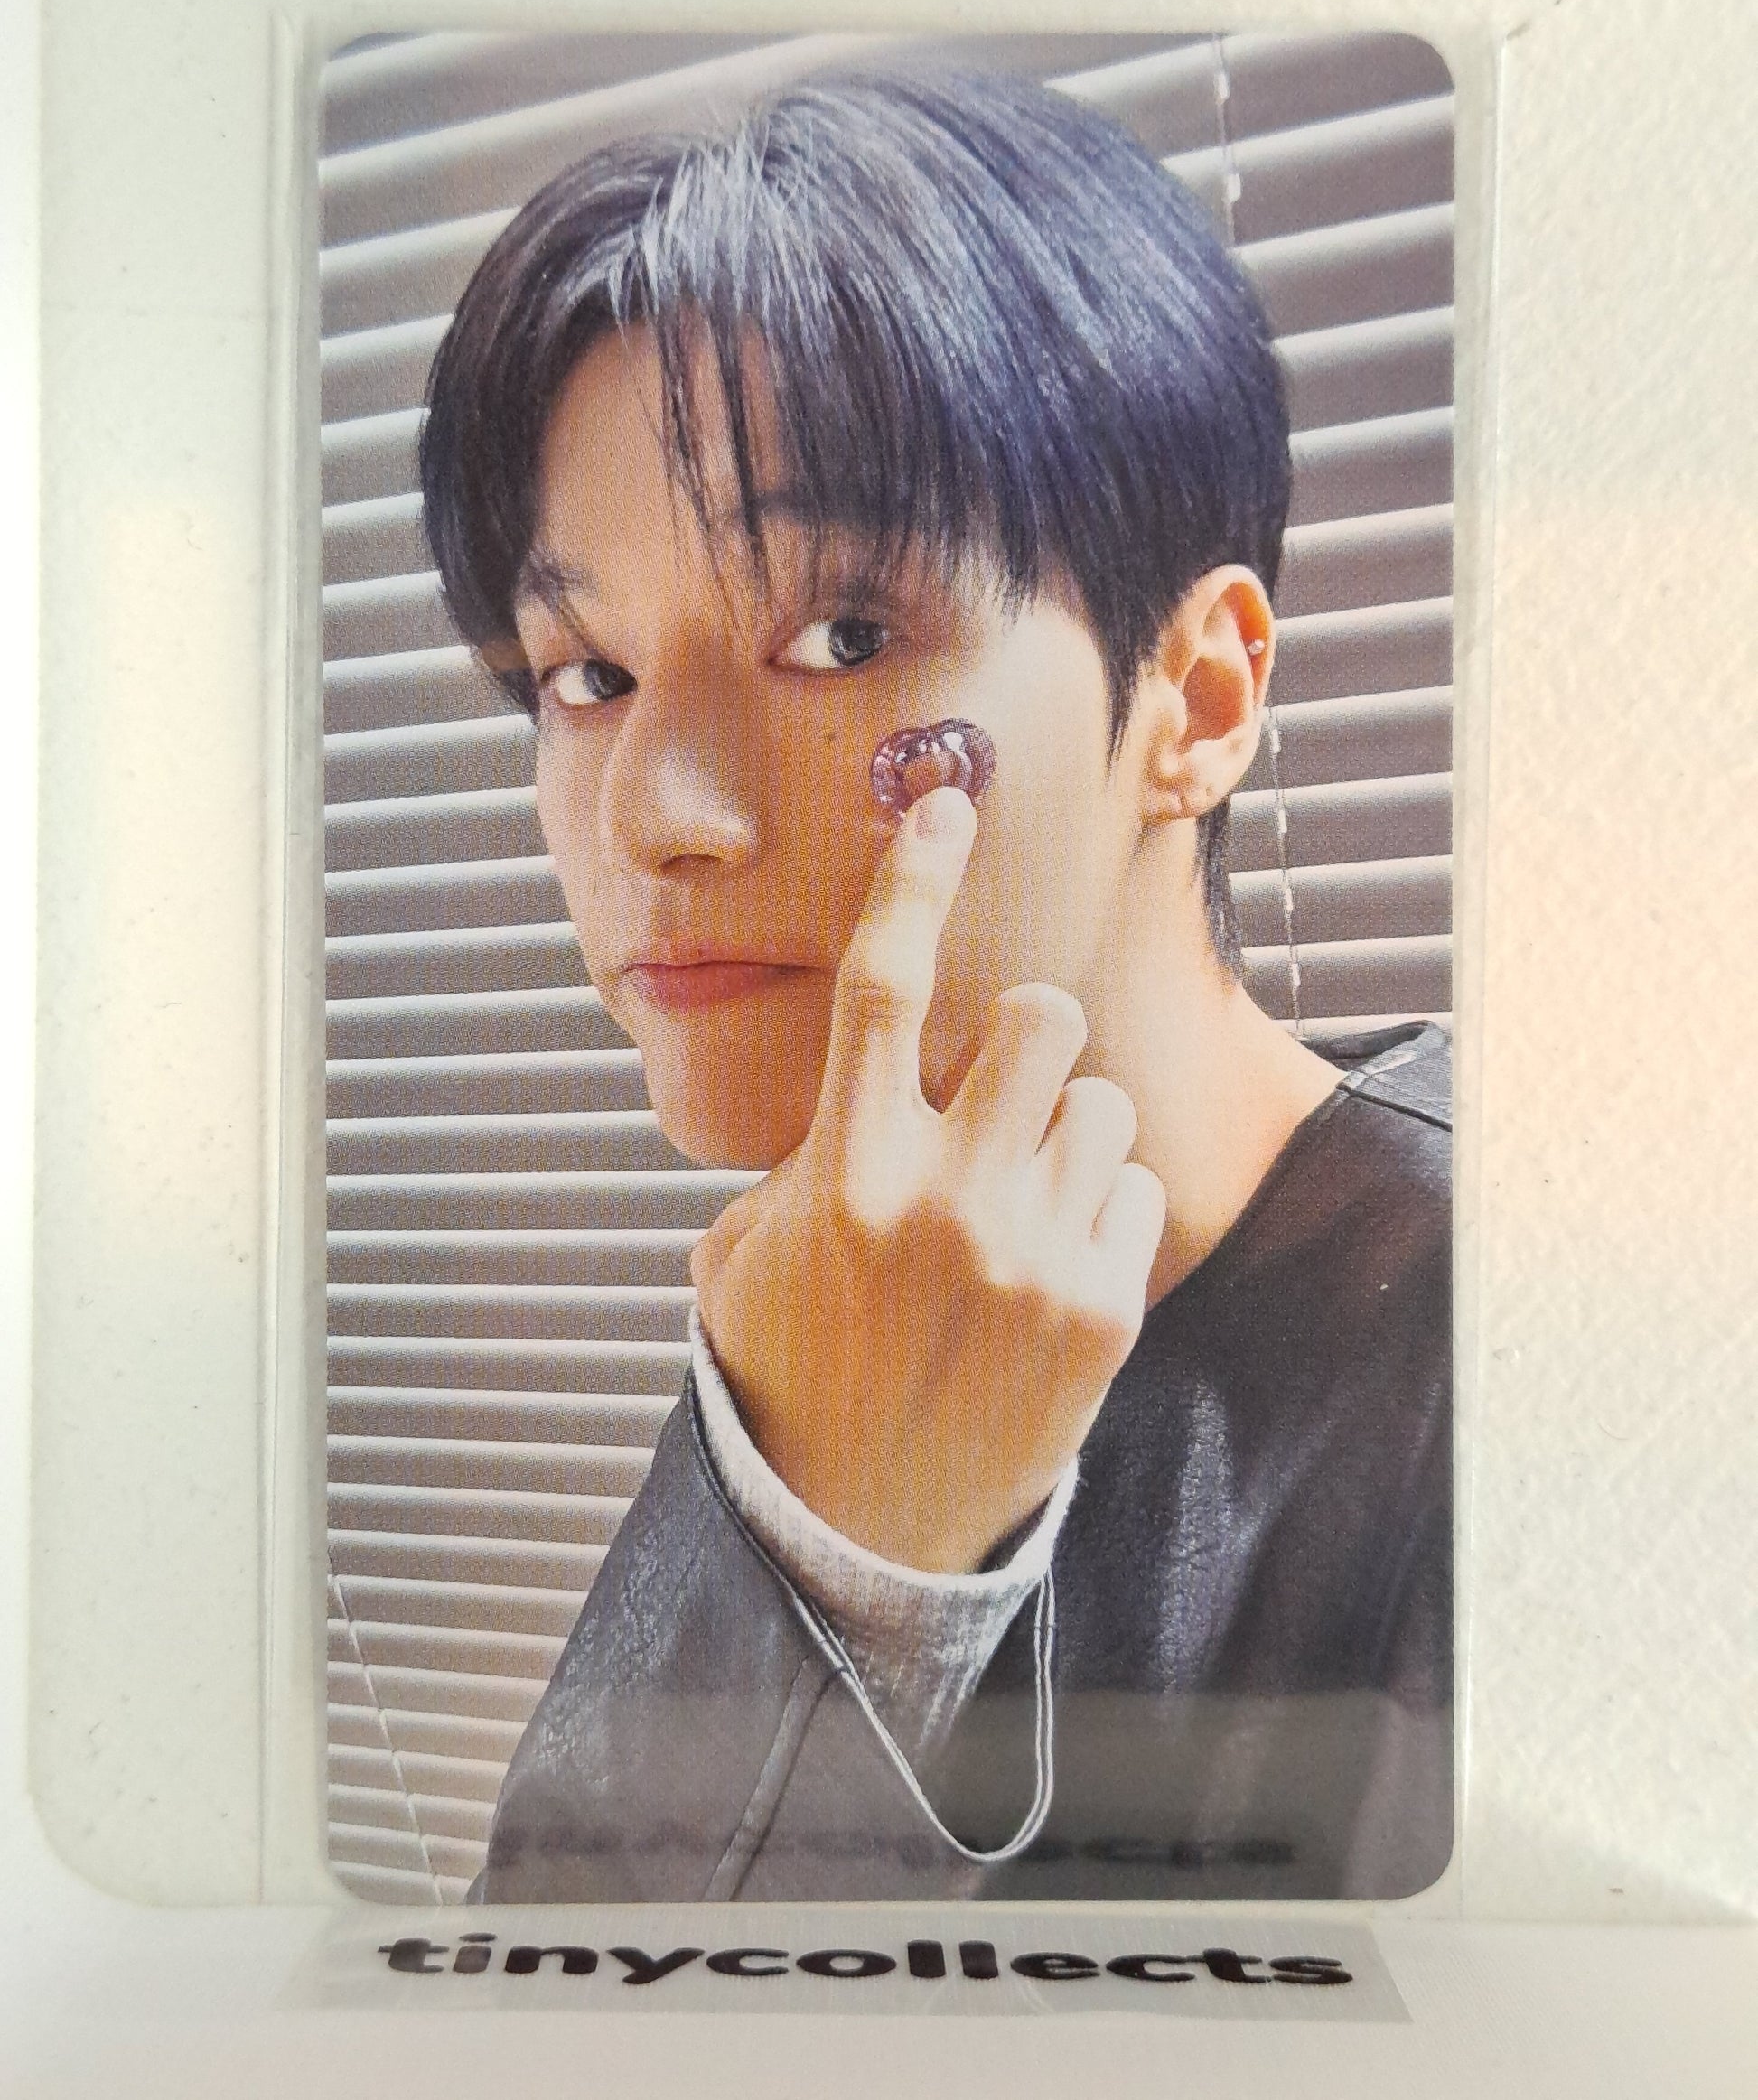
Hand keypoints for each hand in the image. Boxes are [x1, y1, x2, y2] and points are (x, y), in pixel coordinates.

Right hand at [690, 784, 1166, 1572]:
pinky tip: (1045, 1274)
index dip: (912, 882)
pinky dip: (1096, 1211)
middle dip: (1024, 1043)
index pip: (880, 990)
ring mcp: (1029, 1257)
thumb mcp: (746, 1255)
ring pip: (1098, 1102)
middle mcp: (940, 1203)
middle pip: (1037, 1018)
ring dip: (1062, 1135)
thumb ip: (801, 1154)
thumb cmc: (793, 1371)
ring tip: (1012, 1215)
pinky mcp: (1100, 1311)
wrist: (857, 1534)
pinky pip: (1130, 1188)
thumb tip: (872, 1079)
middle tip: (995, 1105)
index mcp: (842, 1174)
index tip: (944, 805)